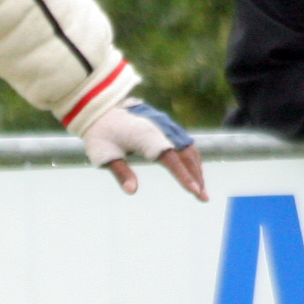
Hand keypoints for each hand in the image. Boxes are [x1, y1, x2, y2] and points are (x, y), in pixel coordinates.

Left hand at [83, 101, 208, 199]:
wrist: (100, 104)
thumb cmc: (100, 131)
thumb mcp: (104, 154)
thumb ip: (120, 172)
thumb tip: (132, 191)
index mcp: (148, 137)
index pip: (172, 160)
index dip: (185, 177)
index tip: (195, 192)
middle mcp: (161, 129)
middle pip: (187, 155)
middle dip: (197, 177)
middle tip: (203, 198)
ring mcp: (164, 125)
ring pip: (189, 148)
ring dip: (196, 168)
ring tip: (200, 188)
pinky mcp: (164, 124)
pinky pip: (184, 141)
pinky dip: (191, 157)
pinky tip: (192, 169)